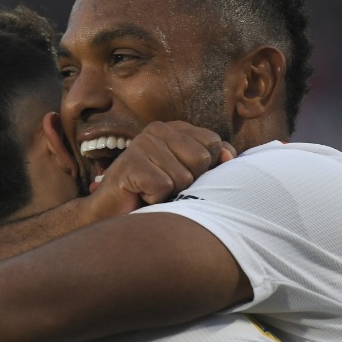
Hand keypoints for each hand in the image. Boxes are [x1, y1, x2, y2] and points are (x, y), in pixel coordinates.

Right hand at [83, 121, 235, 220]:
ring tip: (151, 191)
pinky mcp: (131, 164)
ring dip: (171, 194)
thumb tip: (230, 157)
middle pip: (201, 159)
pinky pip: (163, 187)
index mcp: (174, 128)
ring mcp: (142, 144)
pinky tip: (141, 195)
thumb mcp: (189, 173)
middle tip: (165, 186)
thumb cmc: (153, 193)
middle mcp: (157, 129)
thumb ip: (213, 160)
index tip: (182, 175)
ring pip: (183, 178)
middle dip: (189, 182)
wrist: (111, 213)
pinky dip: (155, 199)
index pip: (214, 143)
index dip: (205, 168)